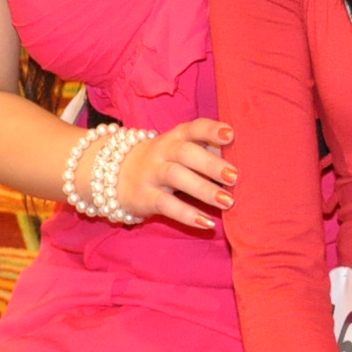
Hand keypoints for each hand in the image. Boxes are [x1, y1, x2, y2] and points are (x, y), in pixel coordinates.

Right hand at [114, 118, 237, 228]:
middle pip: (185, 152)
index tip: (231, 134)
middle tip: (235, 176)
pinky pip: (166, 205)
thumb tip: (237, 160)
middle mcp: (162, 151)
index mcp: (175, 137)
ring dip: (204, 189)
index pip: (193, 128)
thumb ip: (206, 152)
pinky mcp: (144, 197)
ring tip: (228, 202)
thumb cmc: (163, 162)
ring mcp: (151, 173)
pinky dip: (187, 214)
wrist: (114, 174)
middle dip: (211, 163)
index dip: (211, 130)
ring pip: (176, 176)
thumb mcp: (179, 151)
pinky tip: (207, 223)